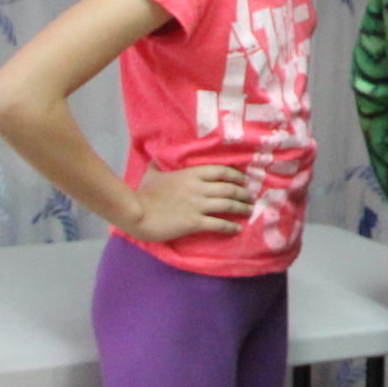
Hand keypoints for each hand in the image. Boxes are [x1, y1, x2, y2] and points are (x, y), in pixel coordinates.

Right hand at [121, 164, 251, 240]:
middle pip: (229, 188)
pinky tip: (237, 229)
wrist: (136, 214)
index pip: (221, 171)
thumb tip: (156, 157)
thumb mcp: (152, 174)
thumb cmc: (143, 194)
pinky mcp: (194, 222)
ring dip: (241, 207)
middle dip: (243, 193)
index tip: (245, 179)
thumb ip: (159, 165)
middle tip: (251, 196)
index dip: (236, 175)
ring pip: (227, 204)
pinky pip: (218, 223)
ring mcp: (197, 205)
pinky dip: (230, 226)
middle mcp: (198, 188)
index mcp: (191, 174)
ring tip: (249, 209)